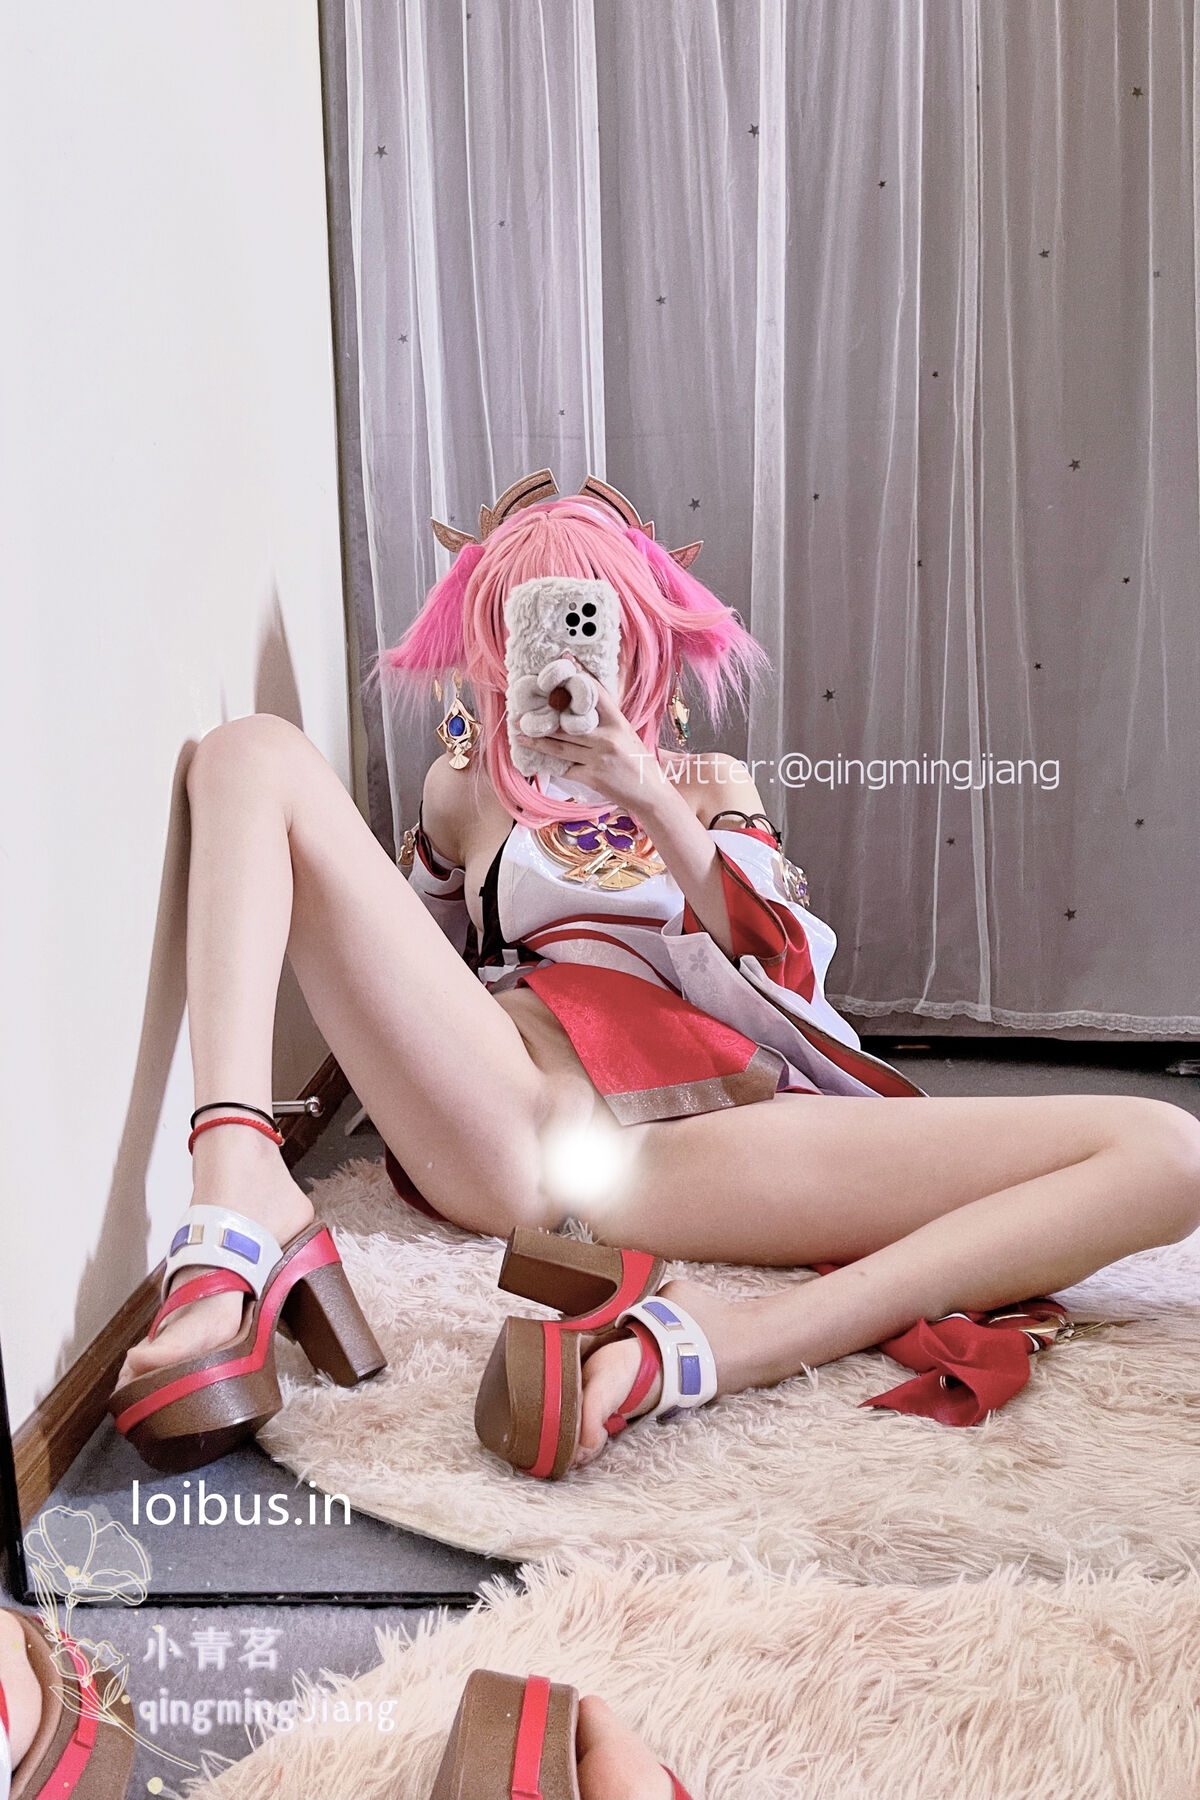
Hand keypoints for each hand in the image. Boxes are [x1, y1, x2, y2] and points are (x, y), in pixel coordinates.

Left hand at [517, 677, 673, 816]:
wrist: (650, 794)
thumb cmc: (639, 763)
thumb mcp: (627, 735)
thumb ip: (607, 723)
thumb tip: (582, 710)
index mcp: (618, 723)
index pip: (596, 693)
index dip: (579, 676)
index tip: (564, 660)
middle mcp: (608, 737)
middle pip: (568, 723)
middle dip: (543, 717)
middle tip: (521, 711)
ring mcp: (599, 758)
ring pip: (560, 746)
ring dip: (537, 740)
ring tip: (519, 733)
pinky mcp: (593, 777)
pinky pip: (566, 768)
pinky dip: (551, 764)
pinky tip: (535, 759)